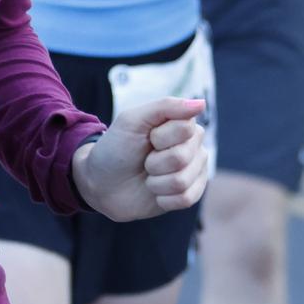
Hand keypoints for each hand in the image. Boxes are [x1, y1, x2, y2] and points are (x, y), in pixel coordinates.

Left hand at [71, 97, 208, 220]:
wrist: (101, 183)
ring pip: (182, 181)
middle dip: (154, 162)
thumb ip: (165, 107)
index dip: (160, 137)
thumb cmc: (116, 148)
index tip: (147, 138)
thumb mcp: (131, 121)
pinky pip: (185, 199)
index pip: (186, 129)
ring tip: (147, 176)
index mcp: (183, 124)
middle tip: (144, 160)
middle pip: (182, 157)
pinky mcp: (189, 195)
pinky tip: (154, 192)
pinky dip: (162, 198)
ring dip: (155, 181)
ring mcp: (193, 172)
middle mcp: (194, 147)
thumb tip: (201, 104)